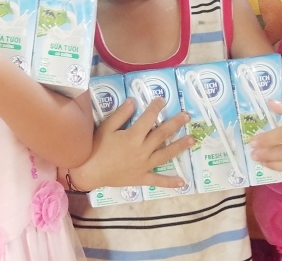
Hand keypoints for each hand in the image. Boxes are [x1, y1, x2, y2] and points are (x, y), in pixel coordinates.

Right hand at [68, 98, 193, 190]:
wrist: (89, 172)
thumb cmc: (96, 147)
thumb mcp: (106, 128)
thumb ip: (121, 115)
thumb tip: (133, 101)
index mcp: (133, 136)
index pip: (148, 118)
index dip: (156, 108)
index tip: (163, 99)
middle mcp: (142, 150)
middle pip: (162, 135)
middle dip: (175, 124)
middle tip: (187, 116)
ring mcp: (144, 165)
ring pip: (165, 154)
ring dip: (179, 147)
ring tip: (192, 139)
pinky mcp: (141, 177)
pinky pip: (157, 180)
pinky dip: (170, 182)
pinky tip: (182, 182)